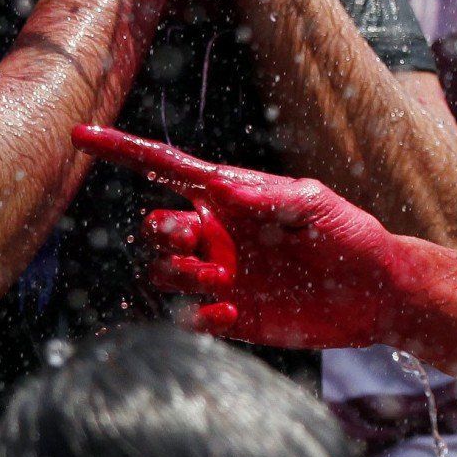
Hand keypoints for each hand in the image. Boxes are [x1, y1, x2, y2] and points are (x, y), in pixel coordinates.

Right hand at [72, 124, 401, 350]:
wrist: (374, 292)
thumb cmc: (352, 236)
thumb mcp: (319, 206)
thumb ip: (277, 197)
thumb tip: (229, 189)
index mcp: (232, 196)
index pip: (169, 170)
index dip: (124, 153)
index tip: (82, 137)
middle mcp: (217, 234)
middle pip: (156, 226)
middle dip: (162, 231)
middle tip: (193, 238)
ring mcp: (219, 276)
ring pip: (162, 274)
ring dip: (180, 276)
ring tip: (224, 282)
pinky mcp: (228, 318)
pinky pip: (188, 319)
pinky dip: (198, 317)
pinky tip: (231, 314)